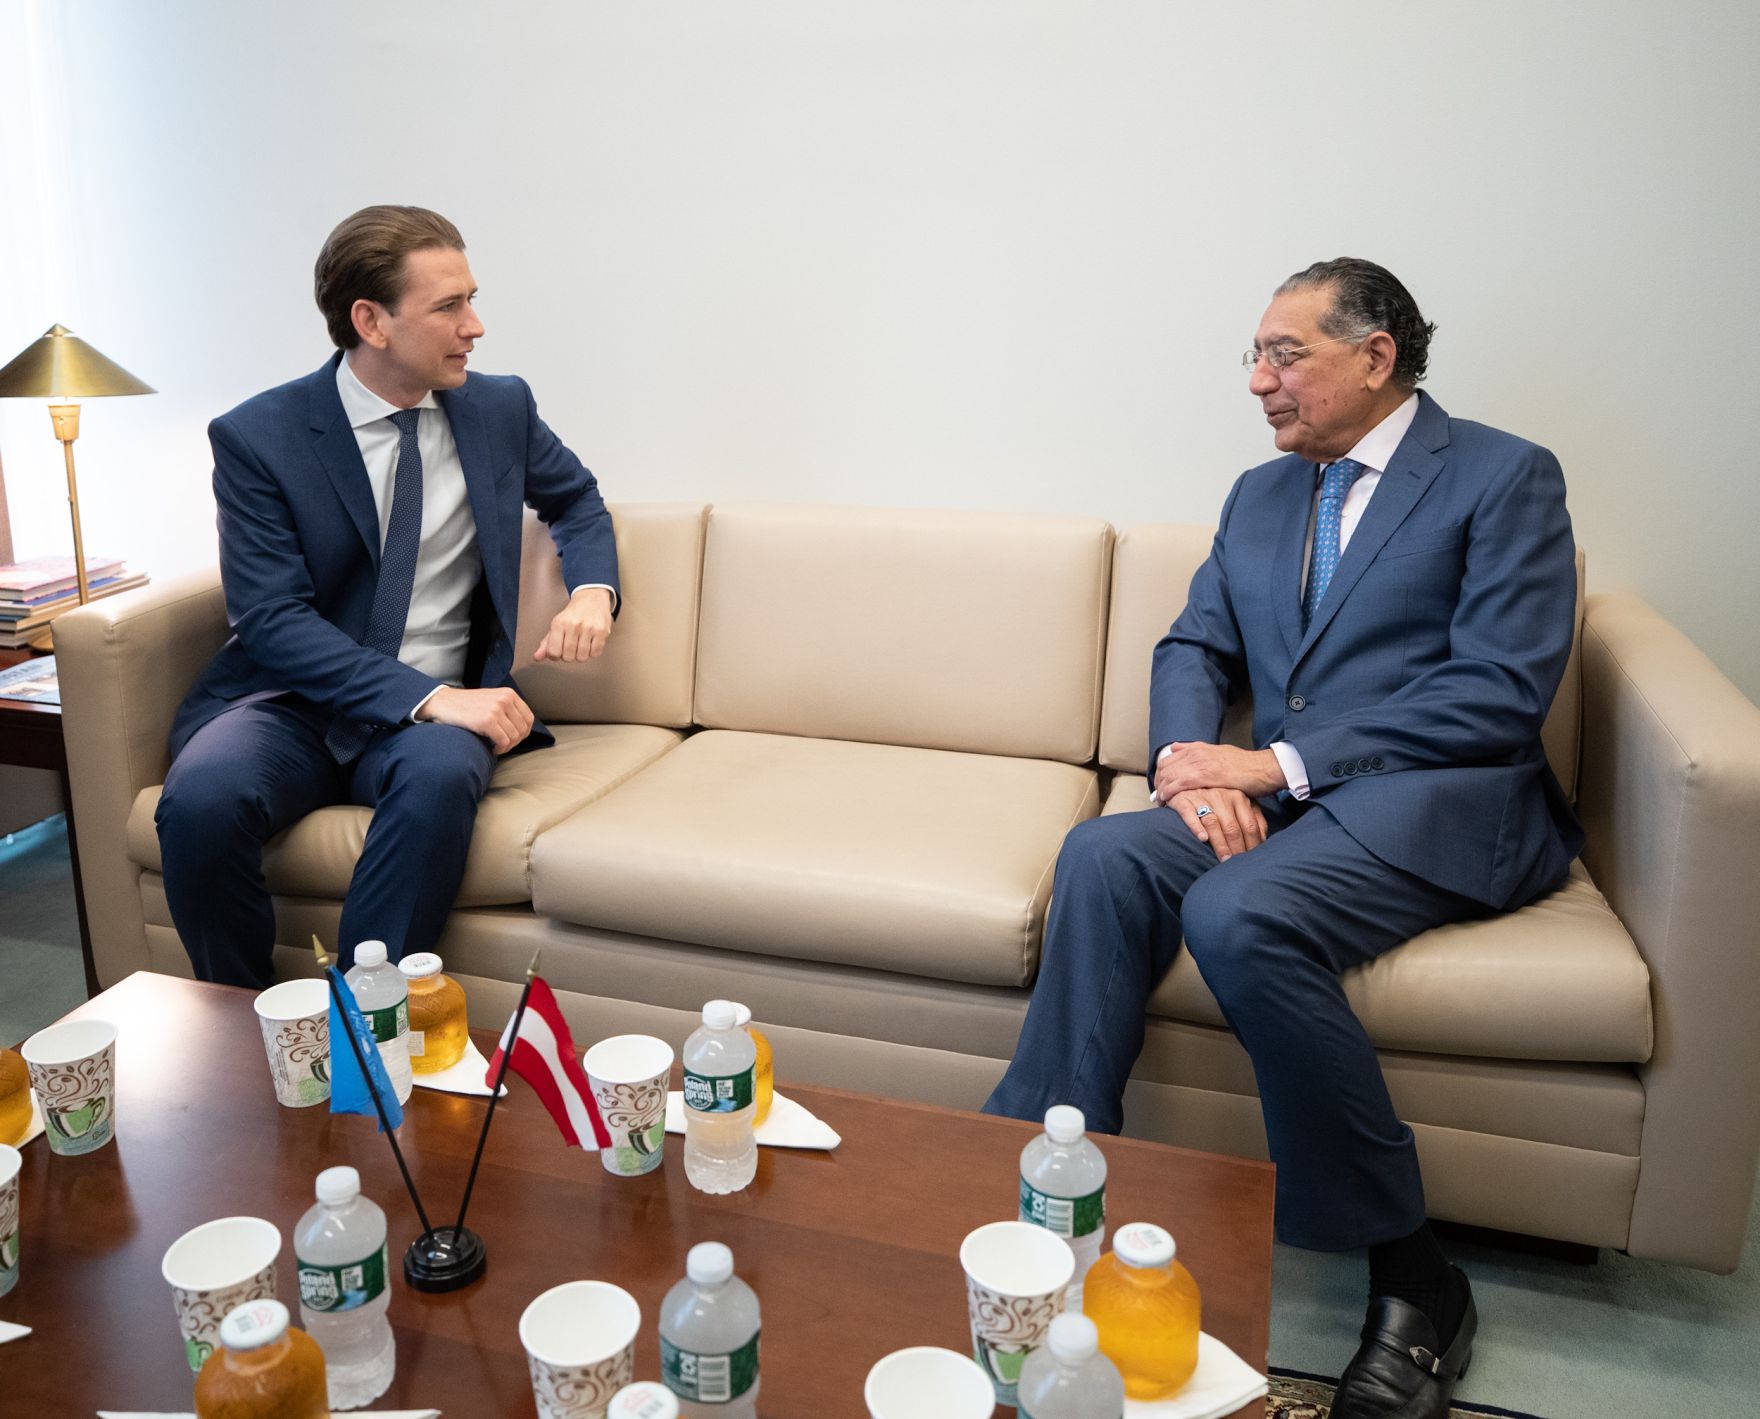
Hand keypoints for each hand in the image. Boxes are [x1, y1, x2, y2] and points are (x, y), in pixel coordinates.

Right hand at [416, 685, 533, 754]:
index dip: (523, 733)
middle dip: (515, 742)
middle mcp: (505, 699)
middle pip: (523, 729)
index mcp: (509, 694)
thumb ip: (507, 709)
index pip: (528, 718)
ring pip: (514, 737)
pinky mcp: (487, 721)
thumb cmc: (466, 705)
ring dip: (506, 746)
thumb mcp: (491, 699)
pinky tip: (492, 748)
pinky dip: (500, 749)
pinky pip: (503, 741)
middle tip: (503, 745)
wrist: (442, 702)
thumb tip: (522, 729)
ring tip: (496, 747)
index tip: (513, 739)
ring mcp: (496, 709)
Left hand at [533, 586, 612, 662]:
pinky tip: (591, 642)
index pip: (553, 652)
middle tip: (571, 646)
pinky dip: (593, 651)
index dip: (555, 655)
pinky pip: (595, 653)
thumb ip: (546, 643)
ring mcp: (589, 628)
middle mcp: (574, 625)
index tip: (558, 651)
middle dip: (569, 655)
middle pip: (568, 657)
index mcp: (559, 623)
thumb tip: (537, 657)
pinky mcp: (602, 631)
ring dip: (581, 654)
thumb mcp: (556, 625)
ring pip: (582, 657)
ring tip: (581, 643)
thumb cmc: (573, 613)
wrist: (592, 598)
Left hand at [1155, 742, 1285, 800]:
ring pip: (1169, 775)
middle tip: (1158, 796)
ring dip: (1161, 789)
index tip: (1160, 784)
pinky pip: (1179, 784)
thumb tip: (1177, 747)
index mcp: (1198, 747)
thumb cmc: (1245, 765)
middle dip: (1158, 782)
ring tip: (1160, 801)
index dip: (1161, 773)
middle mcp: (1196, 752)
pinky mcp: (1205, 775)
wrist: (1263, 768)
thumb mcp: (1219, 752)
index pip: (1169, 758)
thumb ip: (1197, 751)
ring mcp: (1200, 763)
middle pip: (1165, 766)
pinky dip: (1170, 792)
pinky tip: (1167, 801)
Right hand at [1161, 787, 1267, 861]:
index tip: (1252, 861)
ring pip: (1213, 823)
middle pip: (1233, 827)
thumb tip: (1263, 839)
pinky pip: (1189, 814)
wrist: (1187, 780)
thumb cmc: (1217, 796)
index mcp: (1240, 797)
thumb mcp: (1239, 802)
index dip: (1252, 845)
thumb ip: (1253, 817)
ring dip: (1220, 844)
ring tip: (1224, 860)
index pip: (1250, 825)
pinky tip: (1202, 839)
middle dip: (1237, 849)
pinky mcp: (1183, 800)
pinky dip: (1196, 827)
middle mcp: (1222, 795)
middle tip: (1238, 866)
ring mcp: (1202, 797)